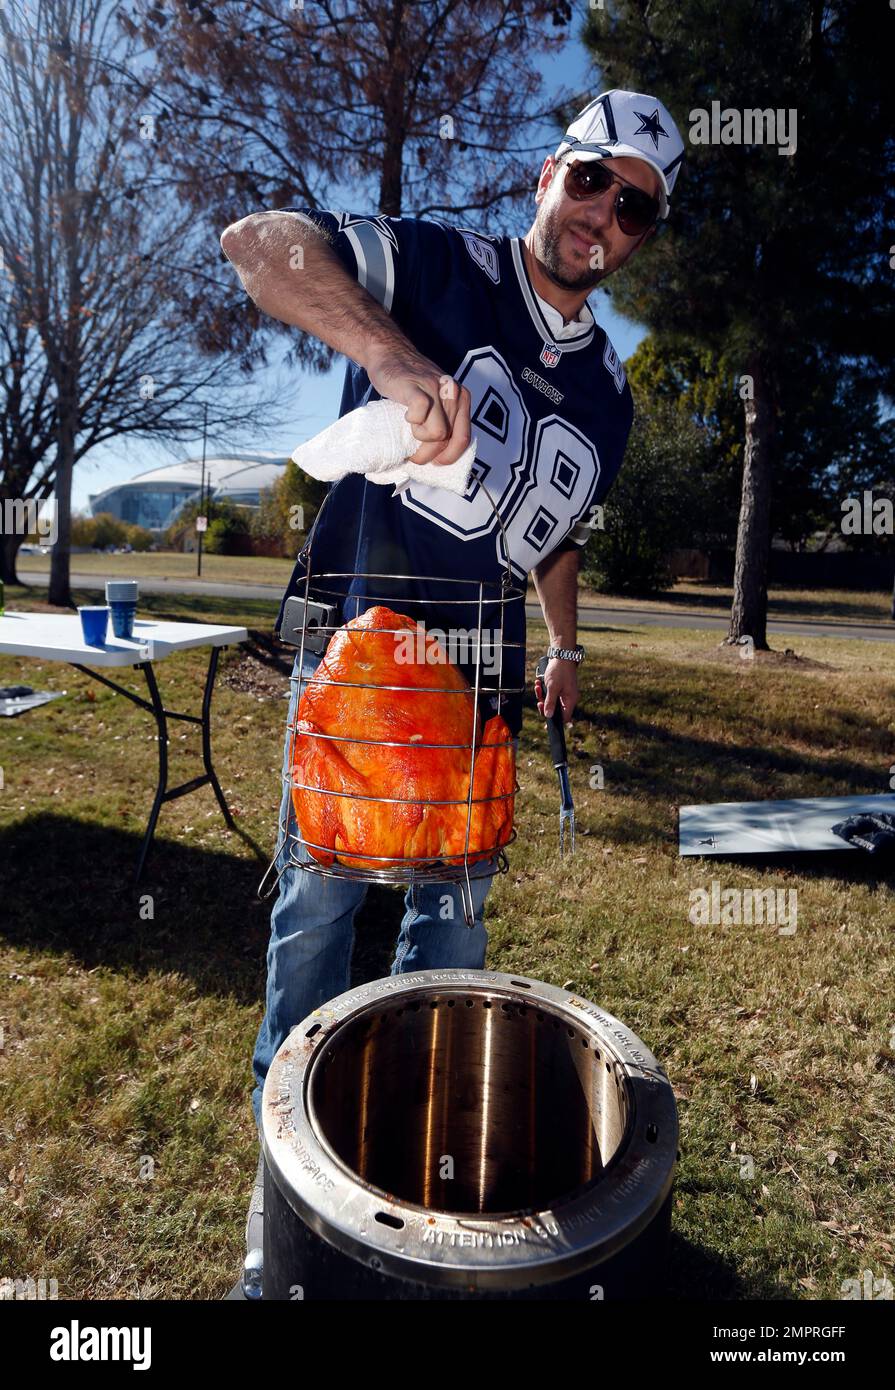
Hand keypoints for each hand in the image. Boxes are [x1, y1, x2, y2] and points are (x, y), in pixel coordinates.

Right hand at [365, 344, 470, 465]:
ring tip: (409, 431)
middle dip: (430, 454)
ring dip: (420, 439)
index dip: (451, 455)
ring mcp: (436, 390)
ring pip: (437, 433)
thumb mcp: (435, 398)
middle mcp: (453, 394)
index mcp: (461, 399)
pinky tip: (405, 415)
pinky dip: (411, 421)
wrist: (389, 352)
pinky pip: (420, 416)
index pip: (464, 437)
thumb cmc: (411, 380)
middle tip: (414, 455)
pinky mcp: (417, 388)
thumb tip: (440, 451)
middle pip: (447, 439)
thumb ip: (443, 417)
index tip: (438, 462)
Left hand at [536, 657, 577, 724]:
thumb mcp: (552, 688)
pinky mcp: (560, 686)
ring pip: (551, 700)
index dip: (554, 719)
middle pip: (555, 709)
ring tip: (537, 686)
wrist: (561, 654)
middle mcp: (568, 697)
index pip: (564, 717)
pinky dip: (544, 689)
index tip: (544, 714)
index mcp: (570, 700)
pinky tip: (539, 682)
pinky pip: (550, 692)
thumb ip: (550, 703)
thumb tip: (548, 716)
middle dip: (544, 704)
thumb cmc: (559, 670)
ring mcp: (564, 692)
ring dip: (542, 695)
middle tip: (538, 700)